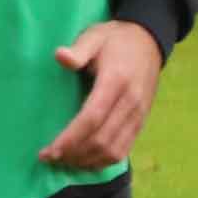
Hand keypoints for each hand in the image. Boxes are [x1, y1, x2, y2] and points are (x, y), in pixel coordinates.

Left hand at [40, 20, 163, 170]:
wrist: (149, 41)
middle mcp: (131, 102)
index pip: (91, 118)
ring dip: (87, 161)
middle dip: (73, 154)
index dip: (69, 139)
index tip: (49, 151)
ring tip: (63, 161)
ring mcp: (139, 115)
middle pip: (101, 140)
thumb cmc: (114, 39)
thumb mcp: (95, 36)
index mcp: (116, 81)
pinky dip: (103, 161)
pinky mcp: (141, 122)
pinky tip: (84, 161)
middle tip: (49, 158)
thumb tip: (60, 56)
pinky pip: (123, 150)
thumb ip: (79, 49)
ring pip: (113, 150)